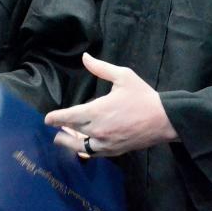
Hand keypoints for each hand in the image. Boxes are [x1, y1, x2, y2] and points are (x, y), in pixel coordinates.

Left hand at [44, 53, 177, 157]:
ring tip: (63, 138)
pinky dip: (85, 151)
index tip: (47, 119)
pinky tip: (82, 148)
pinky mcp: (116, 151)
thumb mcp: (122, 76)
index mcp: (98, 111)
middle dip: (61, 129)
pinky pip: (95, 153)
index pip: (69, 116)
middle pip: (72, 131)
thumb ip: (101, 68)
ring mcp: (107, 143)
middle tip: (54, 127)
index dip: (56, 118)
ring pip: (81, 146)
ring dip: (70, 142)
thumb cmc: (143, 96)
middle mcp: (99, 129)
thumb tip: (85, 57)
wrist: (164, 120)